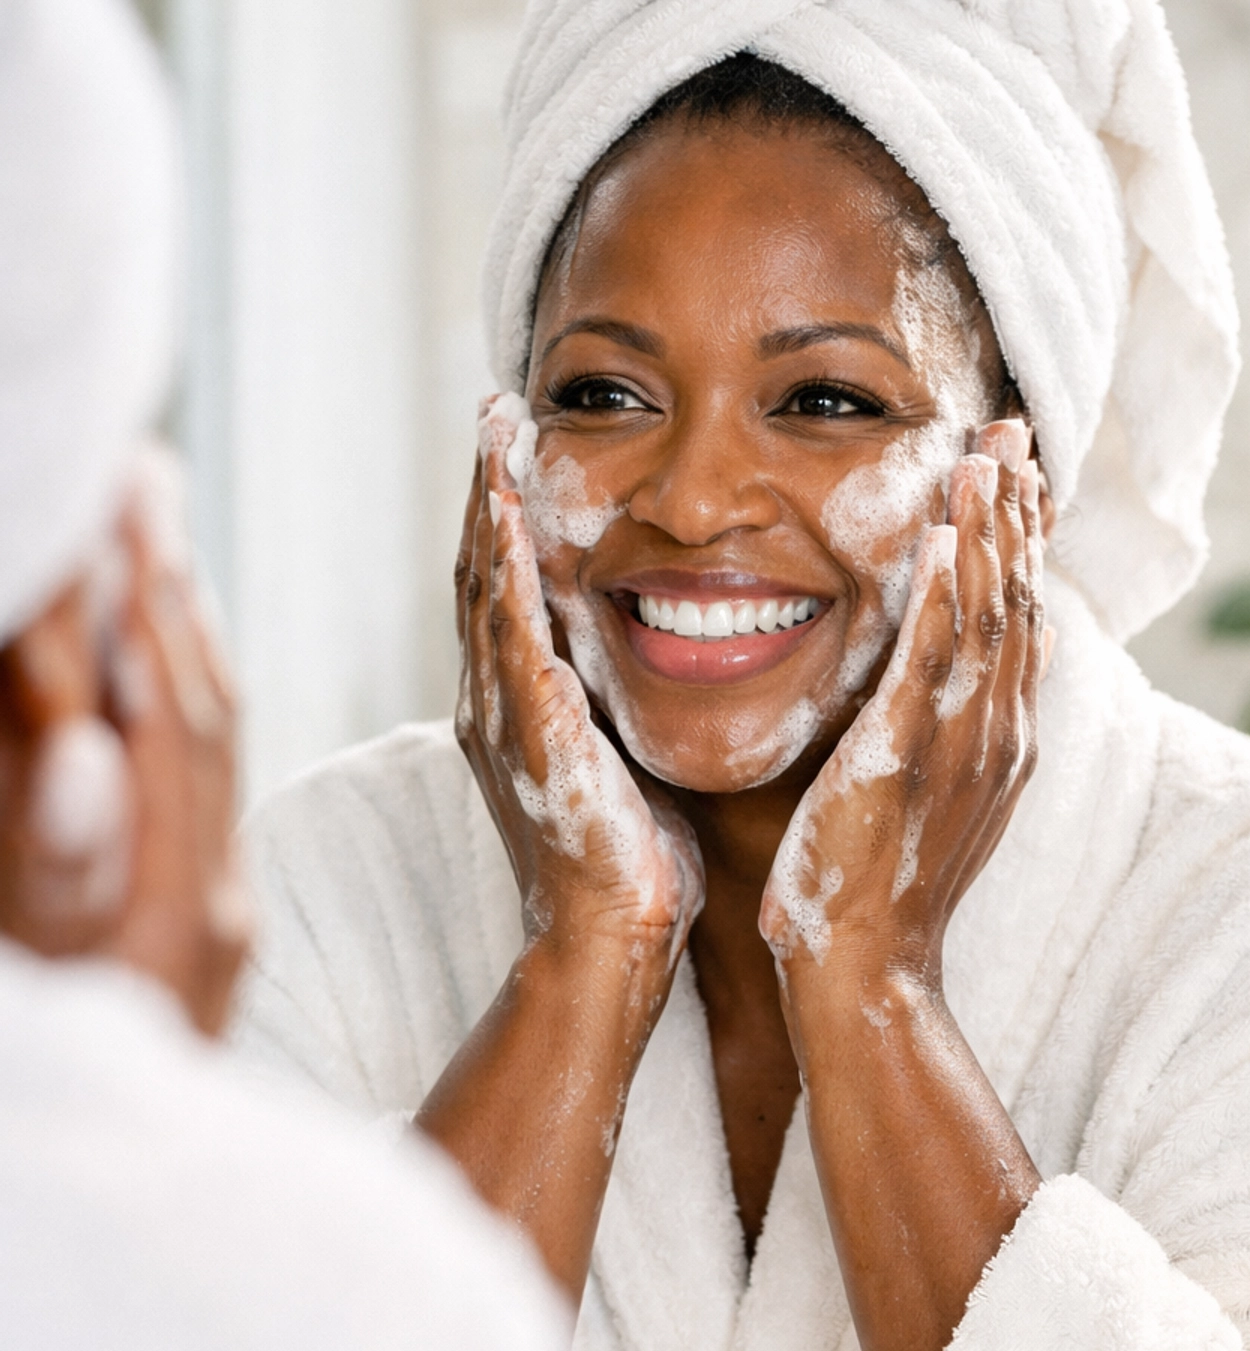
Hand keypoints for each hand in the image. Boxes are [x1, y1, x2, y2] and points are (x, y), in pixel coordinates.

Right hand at [0, 450, 250, 1035]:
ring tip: (152, 541)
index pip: (161, 726)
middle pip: (199, 723)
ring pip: (207, 756)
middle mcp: (206, 907)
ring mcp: (209, 923)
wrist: (150, 1218)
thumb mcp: (41, 974)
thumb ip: (55, 876)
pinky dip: (177, 714)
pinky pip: (201, 800)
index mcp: (167, 909)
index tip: (122, 494)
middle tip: (142, 476)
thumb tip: (88, 756)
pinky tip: (156, 670)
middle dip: (164, 595)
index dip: (135, 609)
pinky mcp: (198, 937)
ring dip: (177, 641)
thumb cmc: (71, 1078)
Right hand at [457, 400, 702, 970]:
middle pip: (481, 570)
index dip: (508, 515)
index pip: (508, 589)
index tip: (520, 444)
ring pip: (484, 587)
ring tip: (494, 429)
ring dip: (487, 504)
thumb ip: (621, 707)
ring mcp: (504, 719)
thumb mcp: (626, 762)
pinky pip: (509, 635)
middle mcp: (496, 704)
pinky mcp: (531, 738)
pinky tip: (510, 515)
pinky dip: (505, 567)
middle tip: (495, 406)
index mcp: (520, 708)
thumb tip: (668, 654)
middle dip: (486, 487)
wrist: (613, 944)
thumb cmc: (636, 863)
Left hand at [761, 418, 1045, 1000]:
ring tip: (986, 451)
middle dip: (1018, 512)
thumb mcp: (947, 795)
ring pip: (988, 613)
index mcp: (1003, 740)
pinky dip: (945, 585)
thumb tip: (1026, 648)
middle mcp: (997, 734)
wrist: (866, 970)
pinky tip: (946, 526)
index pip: (1023, 619)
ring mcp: (960, 743)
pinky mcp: (907, 752)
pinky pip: (933, 652)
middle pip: (1018, 599)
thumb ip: (978, 721)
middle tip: (1015, 431)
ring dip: (988, 527)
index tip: (1021, 476)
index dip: (1024, 543)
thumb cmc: (885, 889)